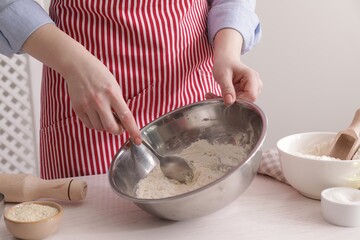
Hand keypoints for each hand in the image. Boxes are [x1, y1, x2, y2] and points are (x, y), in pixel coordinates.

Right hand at [22, 24, 141, 143]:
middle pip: (112, 128)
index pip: (126, 117)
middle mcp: (100, 101)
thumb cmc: (99, 74)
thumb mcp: (114, 85)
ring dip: (105, 127)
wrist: (77, 66)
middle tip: (119, 127)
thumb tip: (123, 121)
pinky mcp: (78, 108)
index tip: (138, 140)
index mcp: (113, 93)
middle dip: (118, 131)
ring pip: (100, 128)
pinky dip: (95, 124)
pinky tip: (96, 115)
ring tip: (105, 116)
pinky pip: (89, 125)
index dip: (133, 130)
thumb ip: (119, 102)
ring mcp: (87, 105)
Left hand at [208, 29, 262, 104]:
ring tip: (220, 93)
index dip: (239, 100)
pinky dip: (230, 99)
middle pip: (248, 100)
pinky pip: (240, 101)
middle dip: (232, 101)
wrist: (225, 61)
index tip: (227, 98)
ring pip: (243, 102)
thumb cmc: (225, 64)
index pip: (251, 96)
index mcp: (252, 77)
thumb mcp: (223, 75)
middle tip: (218, 96)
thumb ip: (227, 88)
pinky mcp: (248, 92)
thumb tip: (229, 101)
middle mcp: (256, 83)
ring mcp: (253, 88)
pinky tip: (223, 94)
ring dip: (230, 100)